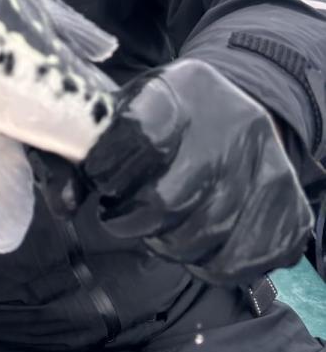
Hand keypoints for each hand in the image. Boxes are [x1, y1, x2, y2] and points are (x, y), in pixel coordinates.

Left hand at [83, 59, 312, 284]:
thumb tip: (63, 202)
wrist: (233, 104)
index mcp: (184, 87)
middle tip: (120, 218)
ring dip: (167, 246)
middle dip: (133, 220)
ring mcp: (268, 162)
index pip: (141, 135)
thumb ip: (84, 149)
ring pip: (205, 236)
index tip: (100, 179)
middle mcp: (233, 121)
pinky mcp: (289, 201)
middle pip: (170, 198)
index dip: (108, 168)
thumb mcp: (125, 107)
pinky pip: (242, 259)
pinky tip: (192, 244)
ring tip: (154, 231)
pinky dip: (208, 264)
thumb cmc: (164, 113)